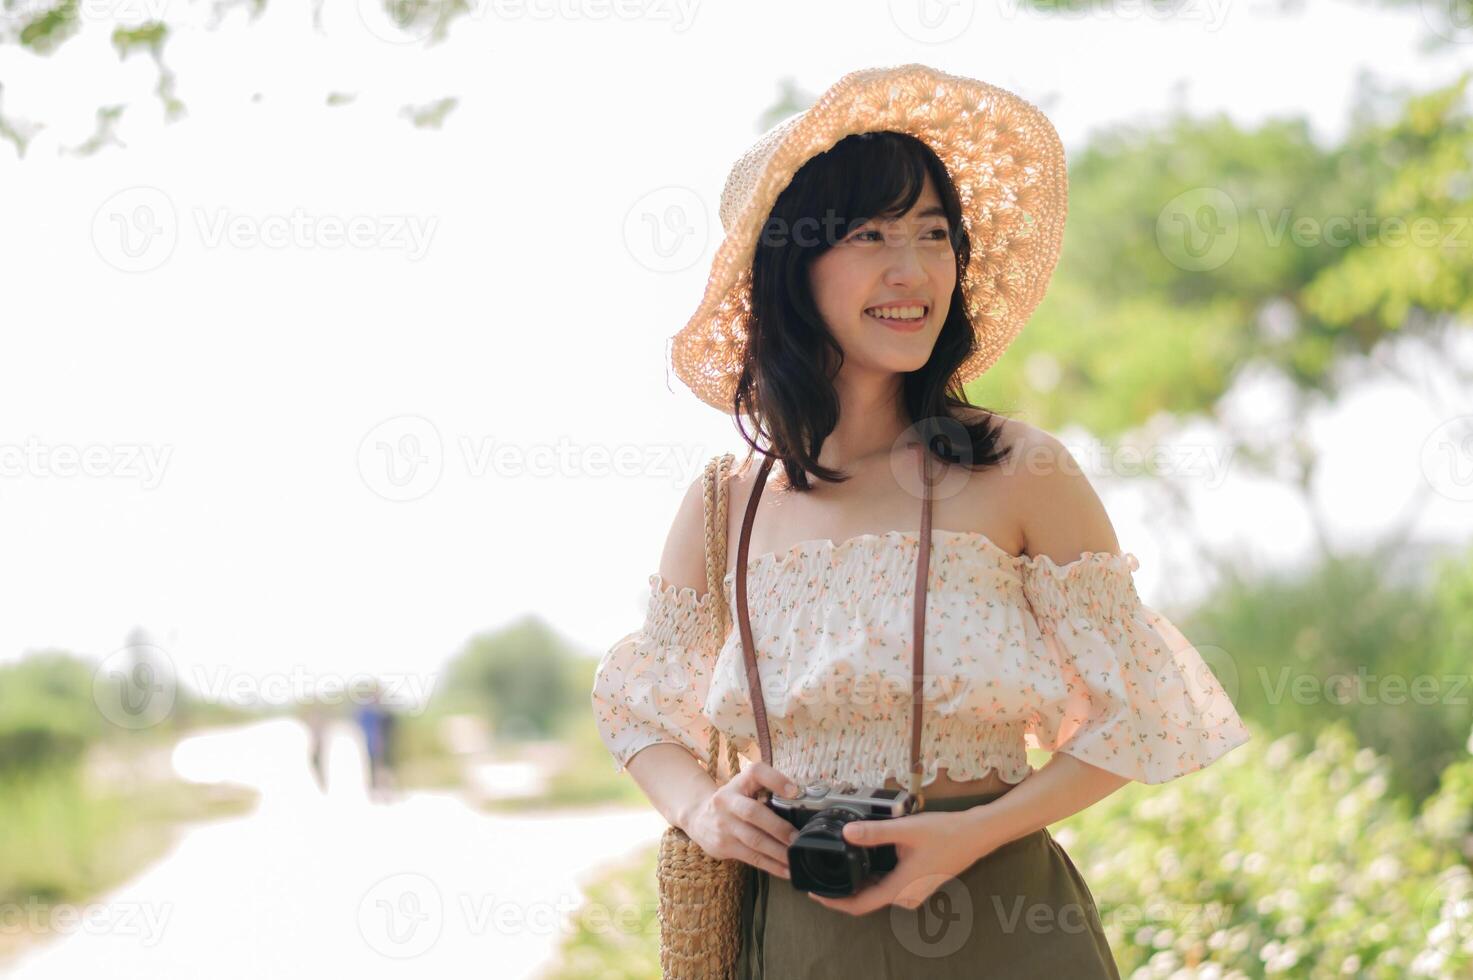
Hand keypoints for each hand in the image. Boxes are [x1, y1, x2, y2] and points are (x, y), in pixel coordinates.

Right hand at [682, 762, 799, 879]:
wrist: (698, 817)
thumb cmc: (732, 802)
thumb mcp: (743, 787)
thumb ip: (766, 789)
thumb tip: (800, 801)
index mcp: (738, 783)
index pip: (756, 773)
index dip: (776, 780)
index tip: (794, 791)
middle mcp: (728, 801)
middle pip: (753, 813)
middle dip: (778, 827)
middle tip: (797, 837)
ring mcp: (724, 825)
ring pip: (754, 840)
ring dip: (778, 851)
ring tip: (795, 857)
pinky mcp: (723, 846)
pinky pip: (751, 857)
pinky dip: (771, 865)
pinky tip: (785, 870)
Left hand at [805, 810, 991, 915]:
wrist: (974, 835)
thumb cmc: (945, 833)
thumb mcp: (906, 830)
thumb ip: (875, 832)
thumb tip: (847, 833)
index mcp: (900, 889)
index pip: (859, 905)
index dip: (835, 902)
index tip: (815, 895)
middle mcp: (906, 897)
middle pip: (866, 901)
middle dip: (843, 891)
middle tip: (821, 875)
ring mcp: (913, 893)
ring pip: (877, 893)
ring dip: (858, 884)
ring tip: (838, 865)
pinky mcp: (917, 885)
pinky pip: (888, 887)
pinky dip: (873, 879)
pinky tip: (865, 862)